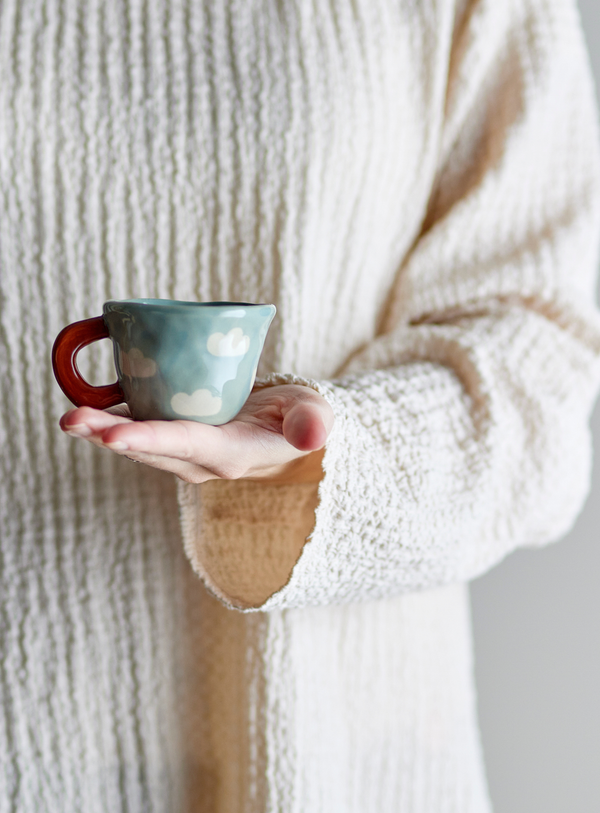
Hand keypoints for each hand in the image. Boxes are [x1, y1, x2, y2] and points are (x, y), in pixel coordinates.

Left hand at [59, 384, 333, 484]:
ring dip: (101, 430)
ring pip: (138, 443)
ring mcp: (184, 453)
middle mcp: (200, 461)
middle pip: (150, 448)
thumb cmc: (299, 417)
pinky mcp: (174, 440)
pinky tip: (85, 403)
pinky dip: (111, 419)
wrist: (283, 431)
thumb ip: (312, 422)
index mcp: (231, 453)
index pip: (186, 445)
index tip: (113, 436)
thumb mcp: (314, 414)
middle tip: (71, 420)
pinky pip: (139, 430)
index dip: (150, 440)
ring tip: (69, 416)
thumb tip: (313, 434)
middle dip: (108, 435)